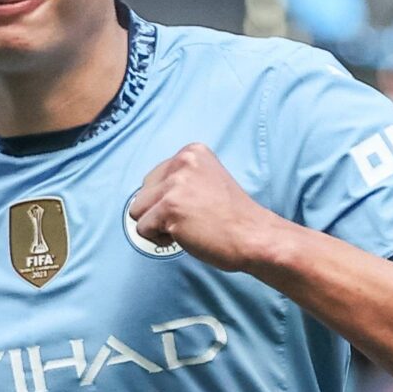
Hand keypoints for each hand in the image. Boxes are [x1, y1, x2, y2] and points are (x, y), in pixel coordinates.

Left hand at [127, 144, 284, 272]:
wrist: (254, 236)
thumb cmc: (233, 217)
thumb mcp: (208, 180)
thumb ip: (180, 179)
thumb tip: (146, 193)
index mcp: (192, 152)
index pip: (153, 178)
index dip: (167, 199)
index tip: (193, 207)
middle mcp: (182, 162)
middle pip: (142, 193)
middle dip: (158, 211)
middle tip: (189, 219)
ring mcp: (175, 185)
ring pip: (137, 210)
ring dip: (156, 225)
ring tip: (185, 228)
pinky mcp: (170, 208)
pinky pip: (142, 228)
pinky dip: (158, 239)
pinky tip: (183, 236)